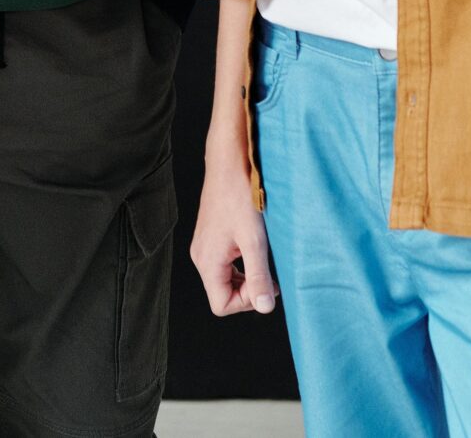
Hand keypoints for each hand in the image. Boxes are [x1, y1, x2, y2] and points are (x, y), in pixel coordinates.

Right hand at [189, 148, 277, 315]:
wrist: (229, 163)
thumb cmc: (240, 196)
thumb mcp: (254, 240)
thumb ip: (258, 276)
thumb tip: (264, 308)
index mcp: (207, 261)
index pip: (221, 304)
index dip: (246, 302)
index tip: (265, 282)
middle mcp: (201, 256)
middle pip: (222, 293)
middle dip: (249, 290)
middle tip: (269, 273)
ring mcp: (204, 246)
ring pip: (225, 279)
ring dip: (247, 276)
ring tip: (264, 258)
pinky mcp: (211, 237)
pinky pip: (225, 264)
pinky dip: (242, 263)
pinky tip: (255, 247)